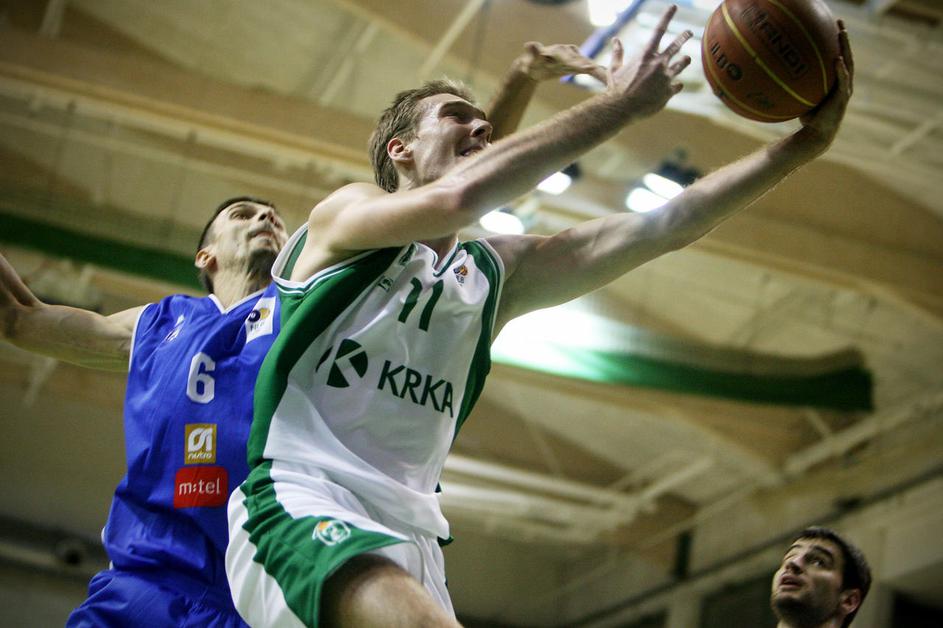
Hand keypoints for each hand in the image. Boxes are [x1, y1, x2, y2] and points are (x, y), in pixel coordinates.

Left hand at [520, 42, 606, 83]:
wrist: (535, 65)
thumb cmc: (531, 63)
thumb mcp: (530, 59)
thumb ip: (532, 52)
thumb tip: (529, 45)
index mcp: (558, 51)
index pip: (569, 58)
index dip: (579, 64)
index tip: (589, 68)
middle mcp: (568, 52)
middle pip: (582, 61)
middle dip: (593, 68)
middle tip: (606, 75)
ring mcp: (574, 57)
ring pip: (587, 64)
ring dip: (598, 71)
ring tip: (610, 78)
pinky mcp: (577, 63)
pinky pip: (589, 68)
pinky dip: (598, 73)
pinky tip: (609, 79)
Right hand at [607, 5, 691, 117]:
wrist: (621, 108)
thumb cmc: (616, 89)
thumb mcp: (614, 69)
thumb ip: (617, 53)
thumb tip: (615, 40)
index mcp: (645, 55)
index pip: (659, 30)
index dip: (667, 16)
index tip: (673, 6)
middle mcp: (658, 63)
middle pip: (676, 45)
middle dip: (684, 36)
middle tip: (689, 32)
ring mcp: (665, 77)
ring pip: (681, 64)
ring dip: (684, 61)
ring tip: (686, 59)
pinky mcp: (669, 91)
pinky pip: (677, 85)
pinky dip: (675, 85)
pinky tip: (675, 86)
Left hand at [797, 20, 853, 151]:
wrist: (816, 135)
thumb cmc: (808, 117)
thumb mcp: (802, 98)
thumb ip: (797, 85)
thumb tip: (776, 74)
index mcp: (836, 82)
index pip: (838, 57)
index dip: (837, 43)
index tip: (832, 27)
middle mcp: (843, 83)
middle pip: (846, 56)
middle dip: (844, 39)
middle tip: (840, 23)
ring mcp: (844, 90)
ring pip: (848, 64)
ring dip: (845, 48)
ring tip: (842, 34)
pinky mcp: (842, 99)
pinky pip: (842, 81)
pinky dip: (841, 70)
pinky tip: (837, 60)